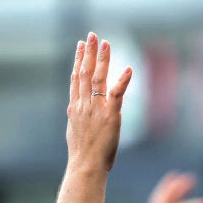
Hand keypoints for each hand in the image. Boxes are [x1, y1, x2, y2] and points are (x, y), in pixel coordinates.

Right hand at [66, 32, 131, 173]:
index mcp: (75, 109)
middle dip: (88, 53)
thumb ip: (77, 116)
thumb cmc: (82, 155)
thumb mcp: (74, 131)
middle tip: (91, 36)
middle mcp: (83, 106)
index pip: (75, 79)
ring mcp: (96, 110)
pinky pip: (116, 95)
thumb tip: (75, 110)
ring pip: (98, 79)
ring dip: (102, 60)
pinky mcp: (110, 117)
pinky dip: (122, 81)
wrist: (85, 167)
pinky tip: (127, 69)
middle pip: (84, 73)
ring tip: (105, 43)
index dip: (78, 61)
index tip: (80, 47)